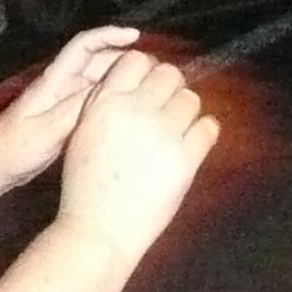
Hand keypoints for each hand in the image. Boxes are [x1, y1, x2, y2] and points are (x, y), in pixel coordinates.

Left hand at [0, 27, 139, 189]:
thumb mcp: (46, 131)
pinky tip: (129, 113)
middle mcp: (61, 86)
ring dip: (121, 80)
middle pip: (96, 61)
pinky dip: (113, 101)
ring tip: (149, 88)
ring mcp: (63, 102)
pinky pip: (94, 102)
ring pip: (98, 82)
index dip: (109, 35)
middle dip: (124, 59)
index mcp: (54, 81)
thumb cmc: (14, 148)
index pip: (83, 46)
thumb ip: (74, 111)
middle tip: (154, 69)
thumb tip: (109, 91)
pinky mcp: (65, 119)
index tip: (136, 36)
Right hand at [56, 49, 217, 258]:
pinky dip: (204, 133)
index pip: (137, 60)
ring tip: (176, 132)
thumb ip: (105, 104)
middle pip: (169, 74)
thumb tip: (134, 83)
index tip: (149, 87)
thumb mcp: (83, 134)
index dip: (146, 72)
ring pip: (190, 99)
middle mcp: (134, 111)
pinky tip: (193, 144)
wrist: (98, 231)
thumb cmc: (86, 188)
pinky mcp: (185, 159)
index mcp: (105, 103)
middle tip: (166, 110)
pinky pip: (208, 128)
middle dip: (170, 89)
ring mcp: (162, 134)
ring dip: (186, 113)